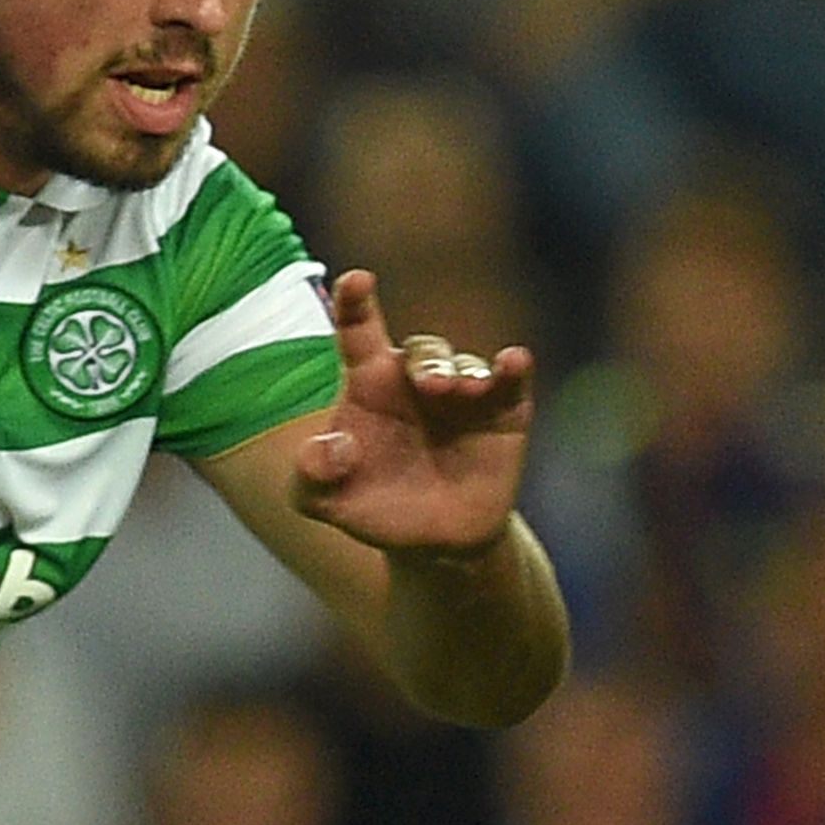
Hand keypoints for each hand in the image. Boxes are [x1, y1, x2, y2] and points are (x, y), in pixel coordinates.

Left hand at [291, 269, 534, 563]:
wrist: (433, 543)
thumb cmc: (372, 506)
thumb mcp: (322, 499)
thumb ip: (310, 476)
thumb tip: (331, 448)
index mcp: (369, 384)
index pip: (358, 330)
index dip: (355, 302)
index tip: (357, 281)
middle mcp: (417, 379)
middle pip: (424, 350)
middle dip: (430, 362)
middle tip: (433, 386)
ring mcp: (464, 393)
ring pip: (466, 363)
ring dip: (466, 372)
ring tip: (465, 390)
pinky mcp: (503, 412)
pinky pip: (511, 380)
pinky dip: (513, 367)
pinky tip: (514, 362)